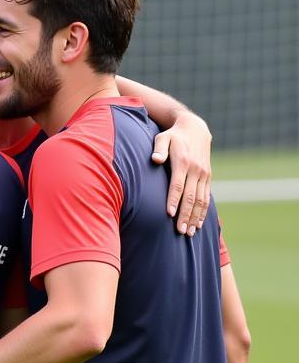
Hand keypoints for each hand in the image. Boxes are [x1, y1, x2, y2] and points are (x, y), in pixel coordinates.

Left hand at [151, 112, 210, 235]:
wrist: (195, 128)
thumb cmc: (172, 136)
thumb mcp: (162, 137)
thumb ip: (158, 148)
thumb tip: (155, 159)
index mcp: (183, 162)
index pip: (178, 185)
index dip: (174, 200)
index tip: (170, 214)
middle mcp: (196, 170)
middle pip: (191, 197)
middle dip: (185, 215)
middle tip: (180, 232)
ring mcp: (204, 174)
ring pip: (201, 200)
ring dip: (196, 217)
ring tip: (190, 233)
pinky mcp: (208, 177)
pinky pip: (207, 198)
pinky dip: (203, 212)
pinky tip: (199, 224)